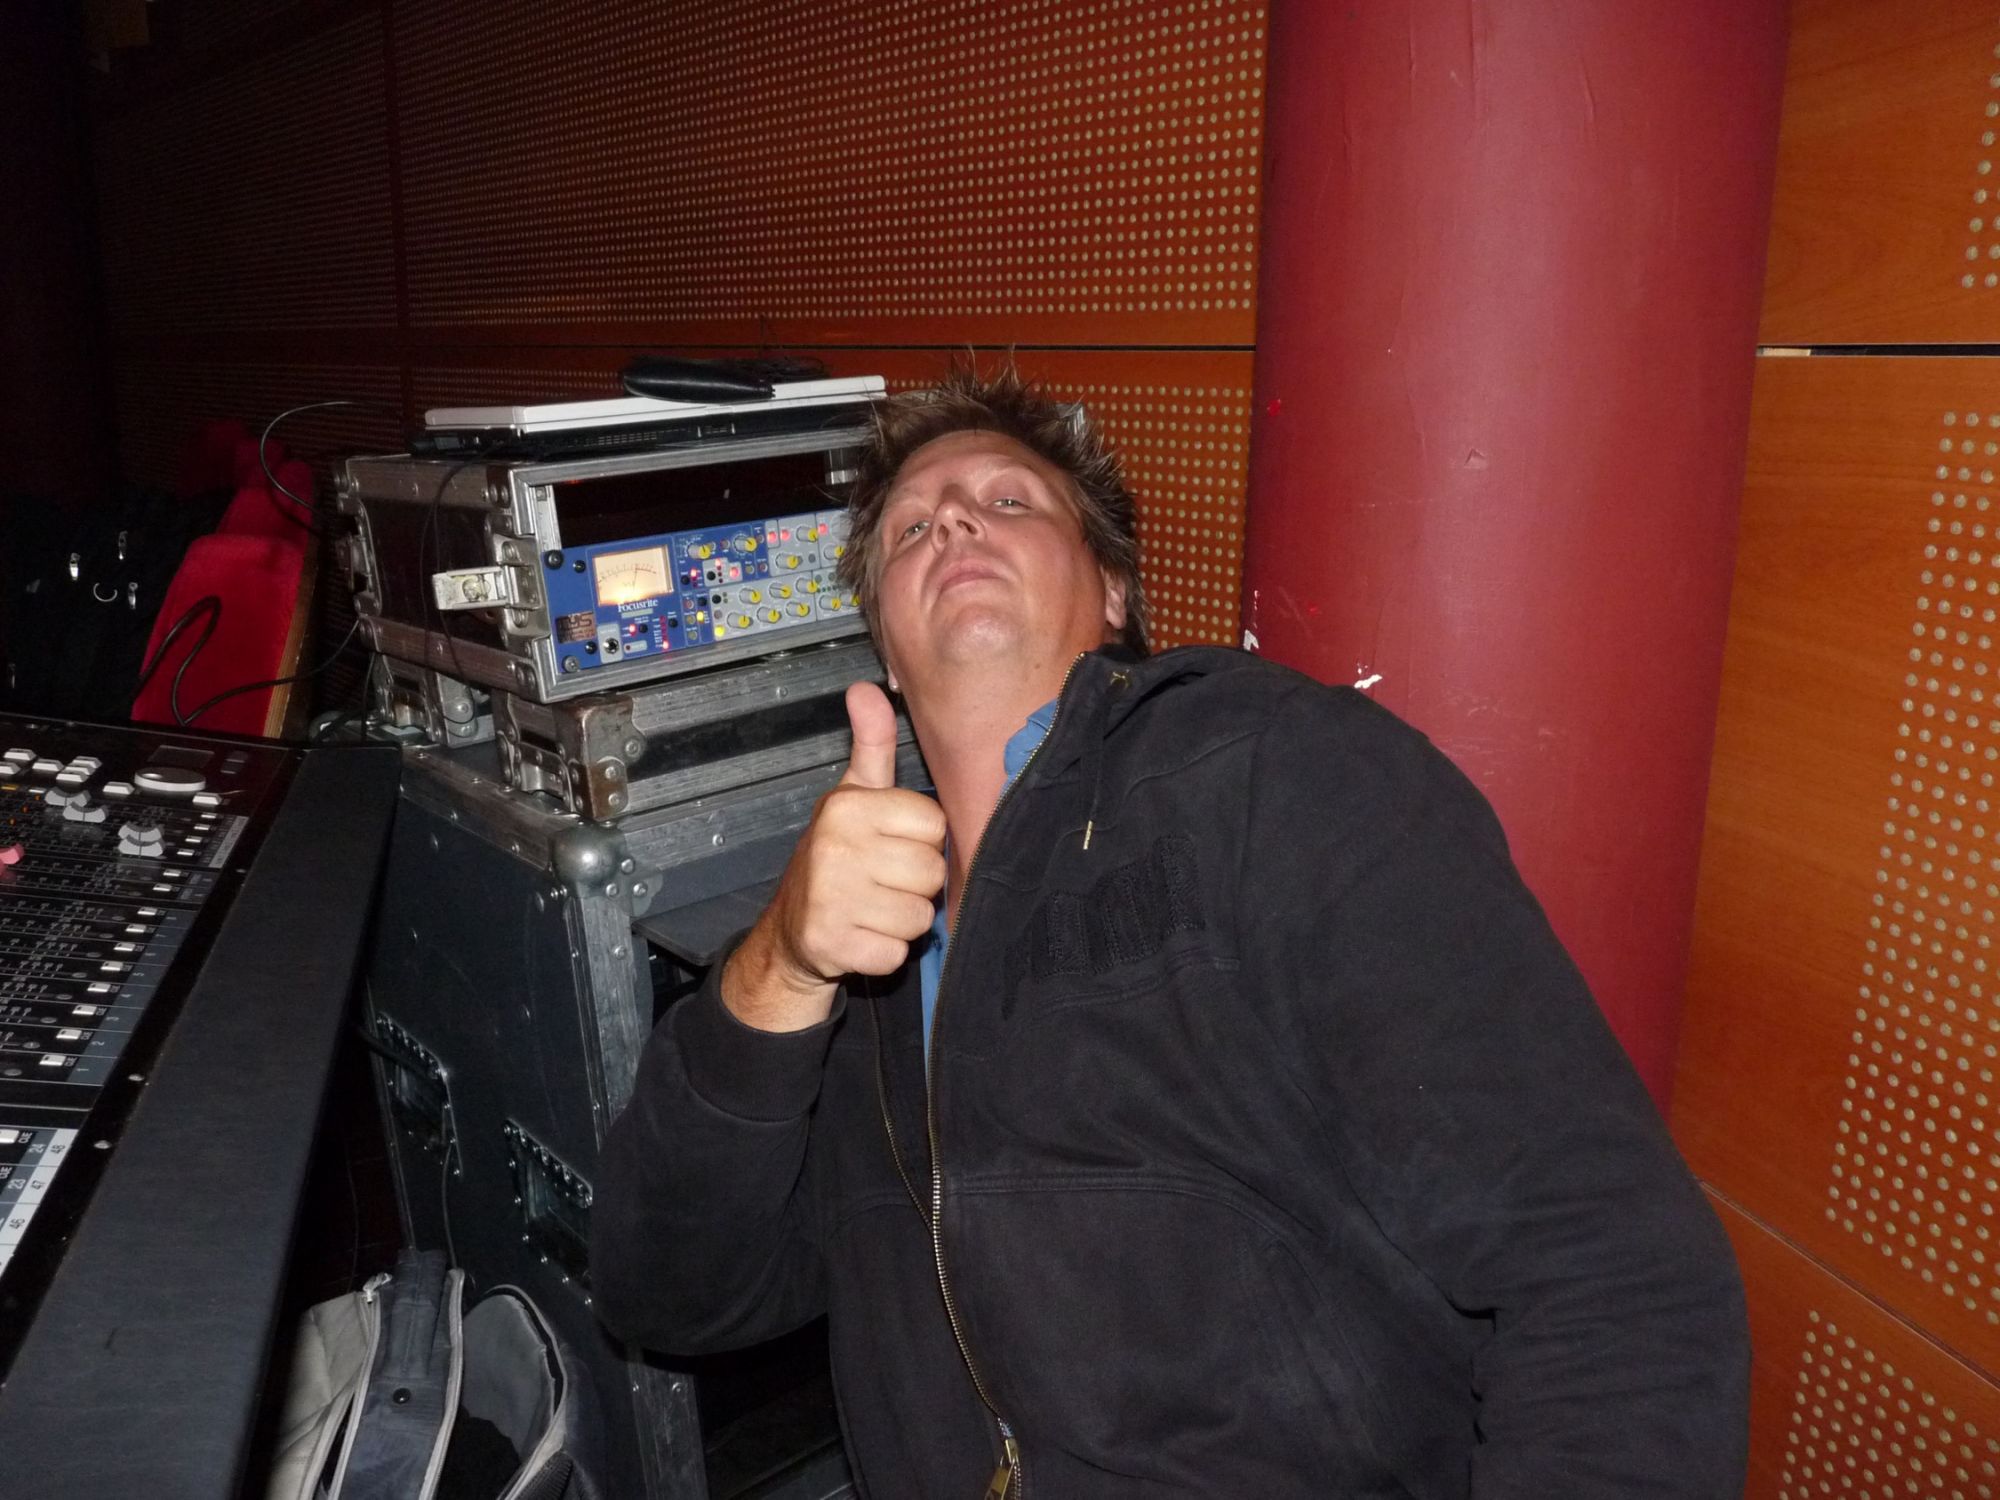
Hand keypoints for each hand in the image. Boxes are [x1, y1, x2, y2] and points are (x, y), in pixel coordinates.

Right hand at [721, 681, 947, 1030]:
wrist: (792, 930)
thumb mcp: (852, 795)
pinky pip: (898, 952)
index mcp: (848, 808)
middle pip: (932, 871)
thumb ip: (872, 745)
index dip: (921, 840)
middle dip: (916, 884)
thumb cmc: (836, 857)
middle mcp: (837, 849)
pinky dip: (887, 951)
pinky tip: (864, 935)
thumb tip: (866, 690)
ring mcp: (833, 899)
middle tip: (884, 881)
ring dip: (904, 920)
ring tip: (874, 907)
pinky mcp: (835, 945)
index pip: (934, 824)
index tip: (893, 844)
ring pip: (920, 916)